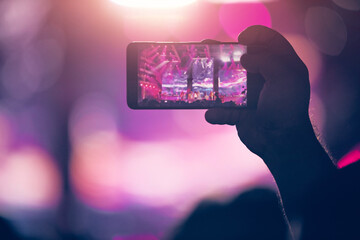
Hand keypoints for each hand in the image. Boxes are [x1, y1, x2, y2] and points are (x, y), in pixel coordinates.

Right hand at [205, 25, 311, 158]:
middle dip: (224, 53)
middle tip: (208, 48)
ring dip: (212, 77)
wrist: (280, 142)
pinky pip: (223, 108)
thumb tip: (244, 59)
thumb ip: (266, 60)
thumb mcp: (285, 77)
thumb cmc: (287, 108)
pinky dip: (216, 112)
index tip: (241, 39)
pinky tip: (211, 114)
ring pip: (228, 81)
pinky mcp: (240, 111)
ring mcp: (251, 94)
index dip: (255, 34)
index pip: (269, 40)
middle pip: (242, 58)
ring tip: (195, 71)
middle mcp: (266, 77)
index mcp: (282, 65)